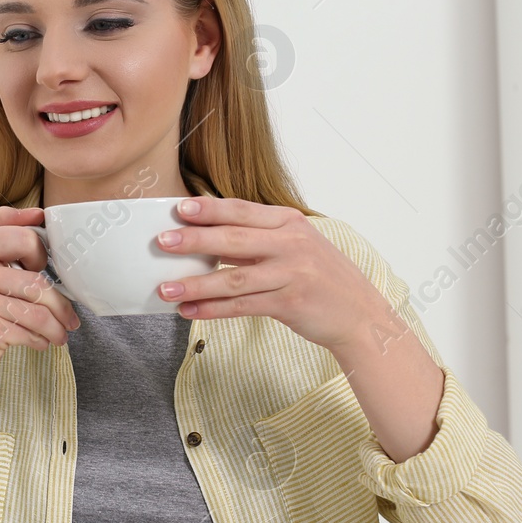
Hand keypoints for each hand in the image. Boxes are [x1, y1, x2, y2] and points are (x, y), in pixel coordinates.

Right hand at [0, 205, 81, 383]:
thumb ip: (2, 234)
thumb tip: (40, 213)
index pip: (23, 237)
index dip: (40, 254)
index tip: (40, 269)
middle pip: (36, 279)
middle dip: (59, 302)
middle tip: (66, 315)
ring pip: (38, 311)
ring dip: (56, 327)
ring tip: (59, 334)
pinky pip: (28, 332)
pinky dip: (40, 340)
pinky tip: (39, 342)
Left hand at [153, 196, 391, 351]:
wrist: (360, 314)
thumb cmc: (322, 277)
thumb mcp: (296, 246)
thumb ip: (257, 239)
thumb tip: (206, 237)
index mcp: (289, 222)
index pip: (242, 210)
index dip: (210, 209)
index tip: (180, 208)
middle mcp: (291, 244)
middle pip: (234, 239)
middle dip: (194, 240)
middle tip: (162, 241)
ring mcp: (291, 274)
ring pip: (233, 278)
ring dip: (196, 284)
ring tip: (165, 288)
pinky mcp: (289, 304)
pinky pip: (242, 306)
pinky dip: (212, 310)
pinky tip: (189, 311)